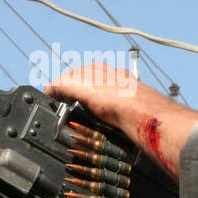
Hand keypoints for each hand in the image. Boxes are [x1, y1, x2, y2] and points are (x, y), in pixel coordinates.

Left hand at [45, 64, 197, 179]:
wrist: (144, 111)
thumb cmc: (149, 115)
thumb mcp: (142, 110)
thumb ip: (136, 113)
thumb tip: (146, 126)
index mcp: (120, 76)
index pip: (97, 75)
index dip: (89, 86)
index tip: (85, 96)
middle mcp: (104, 71)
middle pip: (80, 75)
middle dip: (73, 87)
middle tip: (67, 100)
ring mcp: (90, 77)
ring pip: (69, 79)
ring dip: (63, 91)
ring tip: (58, 100)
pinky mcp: (77, 85)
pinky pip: (59, 85)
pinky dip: (53, 92)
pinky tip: (49, 96)